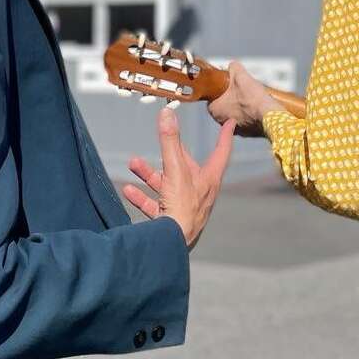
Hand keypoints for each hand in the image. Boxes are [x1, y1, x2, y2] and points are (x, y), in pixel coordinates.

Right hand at [122, 107, 235, 249]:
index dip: (224, 135)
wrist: (171, 245)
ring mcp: (185, 207)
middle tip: (164, 140)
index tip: (229, 123)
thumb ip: (169, 142)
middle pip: (186, 167)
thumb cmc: (182, 208)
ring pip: (167, 185)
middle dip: (170, 154)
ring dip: (149, 174)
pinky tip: (128, 190)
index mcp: (208, 179)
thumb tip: (167, 113)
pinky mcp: (170, 220)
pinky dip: (142, 196)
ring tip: (133, 164)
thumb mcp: (175, 170)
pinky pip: (155, 205)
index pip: (221, 151)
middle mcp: (199, 192)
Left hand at [207, 61, 282, 137]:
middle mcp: (222, 122)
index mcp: (215, 110)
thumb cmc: (253, 98)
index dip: (220, 89)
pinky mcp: (248, 133)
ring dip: (241, 106)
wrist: (270, 116)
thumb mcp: (241, 76)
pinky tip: (258, 107)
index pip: (212, 97)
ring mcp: (236, 129)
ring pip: (235, 113)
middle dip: (231, 97)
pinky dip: (250, 114)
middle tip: (241, 89)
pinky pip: (246, 121)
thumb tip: (233, 65)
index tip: (228, 84)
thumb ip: (234, 68)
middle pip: (224, 105)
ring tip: (251, 97)